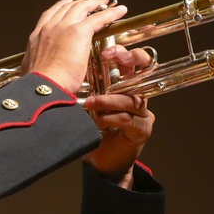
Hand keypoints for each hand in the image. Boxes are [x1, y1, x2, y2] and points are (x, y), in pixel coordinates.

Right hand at [21, 0, 127, 94]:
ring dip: (95, 2)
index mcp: (37, 37)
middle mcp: (49, 28)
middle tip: (90, 2)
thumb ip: (40, 64)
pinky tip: (120, 11)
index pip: (50, 15)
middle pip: (67, 7)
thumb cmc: (39, 86)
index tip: (67, 4)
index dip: (61, 7)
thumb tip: (42, 69)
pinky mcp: (79, 32)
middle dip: (80, 2)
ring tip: (105, 1)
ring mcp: (63, 28)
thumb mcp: (32, 70)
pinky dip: (111, 13)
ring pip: (82, 7)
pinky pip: (99, 17)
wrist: (42, 86)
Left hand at [82, 45, 155, 188]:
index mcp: (125, 84)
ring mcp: (143, 112)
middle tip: (110, 58)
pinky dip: (110, 119)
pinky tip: (97, 121)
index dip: (122, 52)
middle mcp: (138, 94)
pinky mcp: (142, 129)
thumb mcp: (88, 101)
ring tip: (91, 103)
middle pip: (143, 70)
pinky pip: (128, 119)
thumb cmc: (92, 129)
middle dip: (129, 60)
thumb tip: (70, 63)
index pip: (132, 60)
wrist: (100, 161)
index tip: (105, 51)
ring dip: (109, 100)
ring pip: (133, 97)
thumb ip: (87, 84)